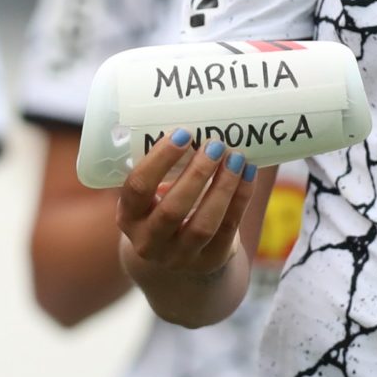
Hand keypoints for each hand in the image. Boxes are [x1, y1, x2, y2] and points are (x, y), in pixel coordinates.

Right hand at [117, 131, 259, 275]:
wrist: (174, 257)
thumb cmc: (163, 208)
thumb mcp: (152, 195)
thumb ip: (166, 168)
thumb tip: (197, 115)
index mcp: (129, 217)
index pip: (138, 188)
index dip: (159, 161)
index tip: (183, 135)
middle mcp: (148, 242)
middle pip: (172, 210)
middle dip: (196, 175)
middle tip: (215, 145)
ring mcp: (179, 257)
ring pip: (203, 225)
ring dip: (222, 187)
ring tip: (236, 158)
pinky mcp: (209, 261)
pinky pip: (227, 230)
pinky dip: (240, 199)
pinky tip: (248, 174)